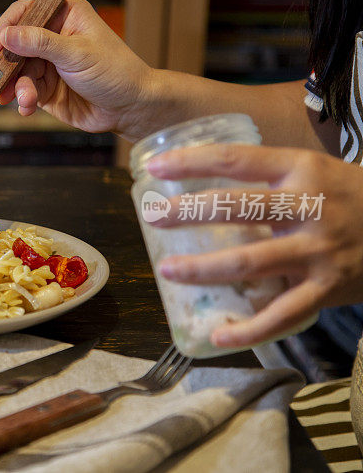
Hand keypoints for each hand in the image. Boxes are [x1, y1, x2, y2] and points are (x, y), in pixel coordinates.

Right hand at [0, 0, 153, 137]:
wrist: (130, 108)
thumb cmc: (115, 72)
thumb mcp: (77, 54)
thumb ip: (40, 43)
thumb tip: (8, 35)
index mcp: (65, 16)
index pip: (27, 11)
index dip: (8, 26)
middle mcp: (54, 37)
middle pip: (16, 45)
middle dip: (8, 66)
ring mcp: (49, 63)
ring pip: (18, 71)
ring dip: (18, 87)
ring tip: (26, 100)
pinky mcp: (46, 88)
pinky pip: (24, 91)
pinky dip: (23, 100)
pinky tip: (28, 107)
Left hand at [146, 144, 362, 347]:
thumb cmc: (347, 197)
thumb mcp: (313, 171)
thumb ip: (266, 176)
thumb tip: (199, 177)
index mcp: (300, 171)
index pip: (237, 159)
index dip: (192, 162)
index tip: (155, 166)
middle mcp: (309, 207)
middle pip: (237, 208)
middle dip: (188, 213)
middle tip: (152, 217)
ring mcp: (318, 250)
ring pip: (249, 262)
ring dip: (203, 269)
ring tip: (168, 270)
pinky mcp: (327, 288)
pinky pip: (283, 314)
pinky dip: (249, 329)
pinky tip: (219, 334)